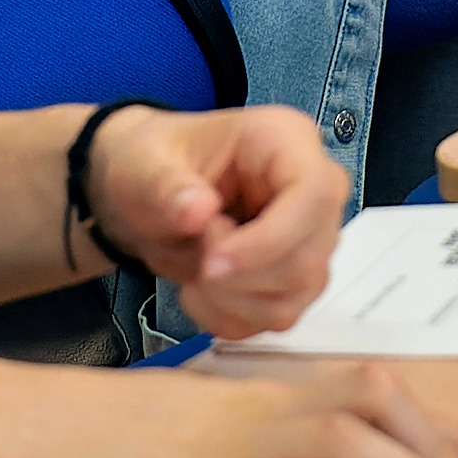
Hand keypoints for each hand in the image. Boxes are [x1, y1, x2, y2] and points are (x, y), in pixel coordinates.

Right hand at [0, 353, 457, 457]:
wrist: (1, 428)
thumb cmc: (82, 438)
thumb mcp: (176, 428)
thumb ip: (240, 441)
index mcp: (249, 393)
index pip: (367, 390)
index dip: (442, 419)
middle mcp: (249, 409)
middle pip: (377, 403)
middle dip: (454, 441)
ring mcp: (223, 450)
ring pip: (346, 444)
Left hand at [82, 101, 342, 338]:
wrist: (149, 195)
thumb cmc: (155, 164)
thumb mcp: (143, 164)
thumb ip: (165, 185)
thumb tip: (198, 210)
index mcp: (286, 140)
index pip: (313, 195)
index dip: (269, 240)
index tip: (212, 263)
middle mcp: (314, 189)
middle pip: (308, 257)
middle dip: (240, 274)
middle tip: (195, 251)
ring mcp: (311, 238)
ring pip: (296, 294)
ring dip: (232, 298)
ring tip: (195, 267)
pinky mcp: (297, 279)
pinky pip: (277, 317)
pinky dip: (229, 315)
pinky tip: (202, 289)